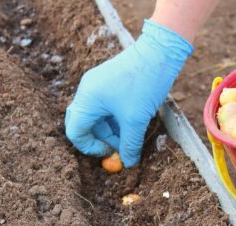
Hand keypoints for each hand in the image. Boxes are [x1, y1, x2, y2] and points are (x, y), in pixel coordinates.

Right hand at [65, 20, 192, 166]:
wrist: (159, 52)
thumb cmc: (144, 84)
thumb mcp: (136, 120)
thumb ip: (130, 144)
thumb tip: (128, 163)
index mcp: (87, 99)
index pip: (75, 132)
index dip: (91, 148)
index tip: (111, 152)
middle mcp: (87, 91)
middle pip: (84, 124)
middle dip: (101, 139)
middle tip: (120, 146)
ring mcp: (96, 84)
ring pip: (96, 116)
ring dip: (111, 129)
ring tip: (131, 134)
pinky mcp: (107, 81)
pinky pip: (104, 106)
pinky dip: (115, 118)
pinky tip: (132, 121)